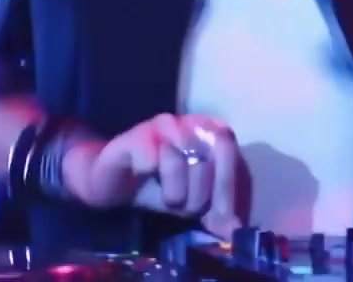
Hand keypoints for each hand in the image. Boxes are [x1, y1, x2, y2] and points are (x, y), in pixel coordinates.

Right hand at [62, 114, 246, 235]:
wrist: (116, 183)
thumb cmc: (161, 189)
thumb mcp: (194, 203)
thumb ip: (217, 211)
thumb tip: (236, 230)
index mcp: (211, 133)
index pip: (229, 150)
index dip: (227, 187)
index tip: (221, 219)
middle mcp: (190, 122)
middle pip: (209, 155)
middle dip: (202, 193)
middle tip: (189, 210)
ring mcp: (162, 125)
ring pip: (181, 157)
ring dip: (177, 190)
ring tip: (170, 202)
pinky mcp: (135, 136)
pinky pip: (150, 156)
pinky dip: (151, 174)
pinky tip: (146, 178)